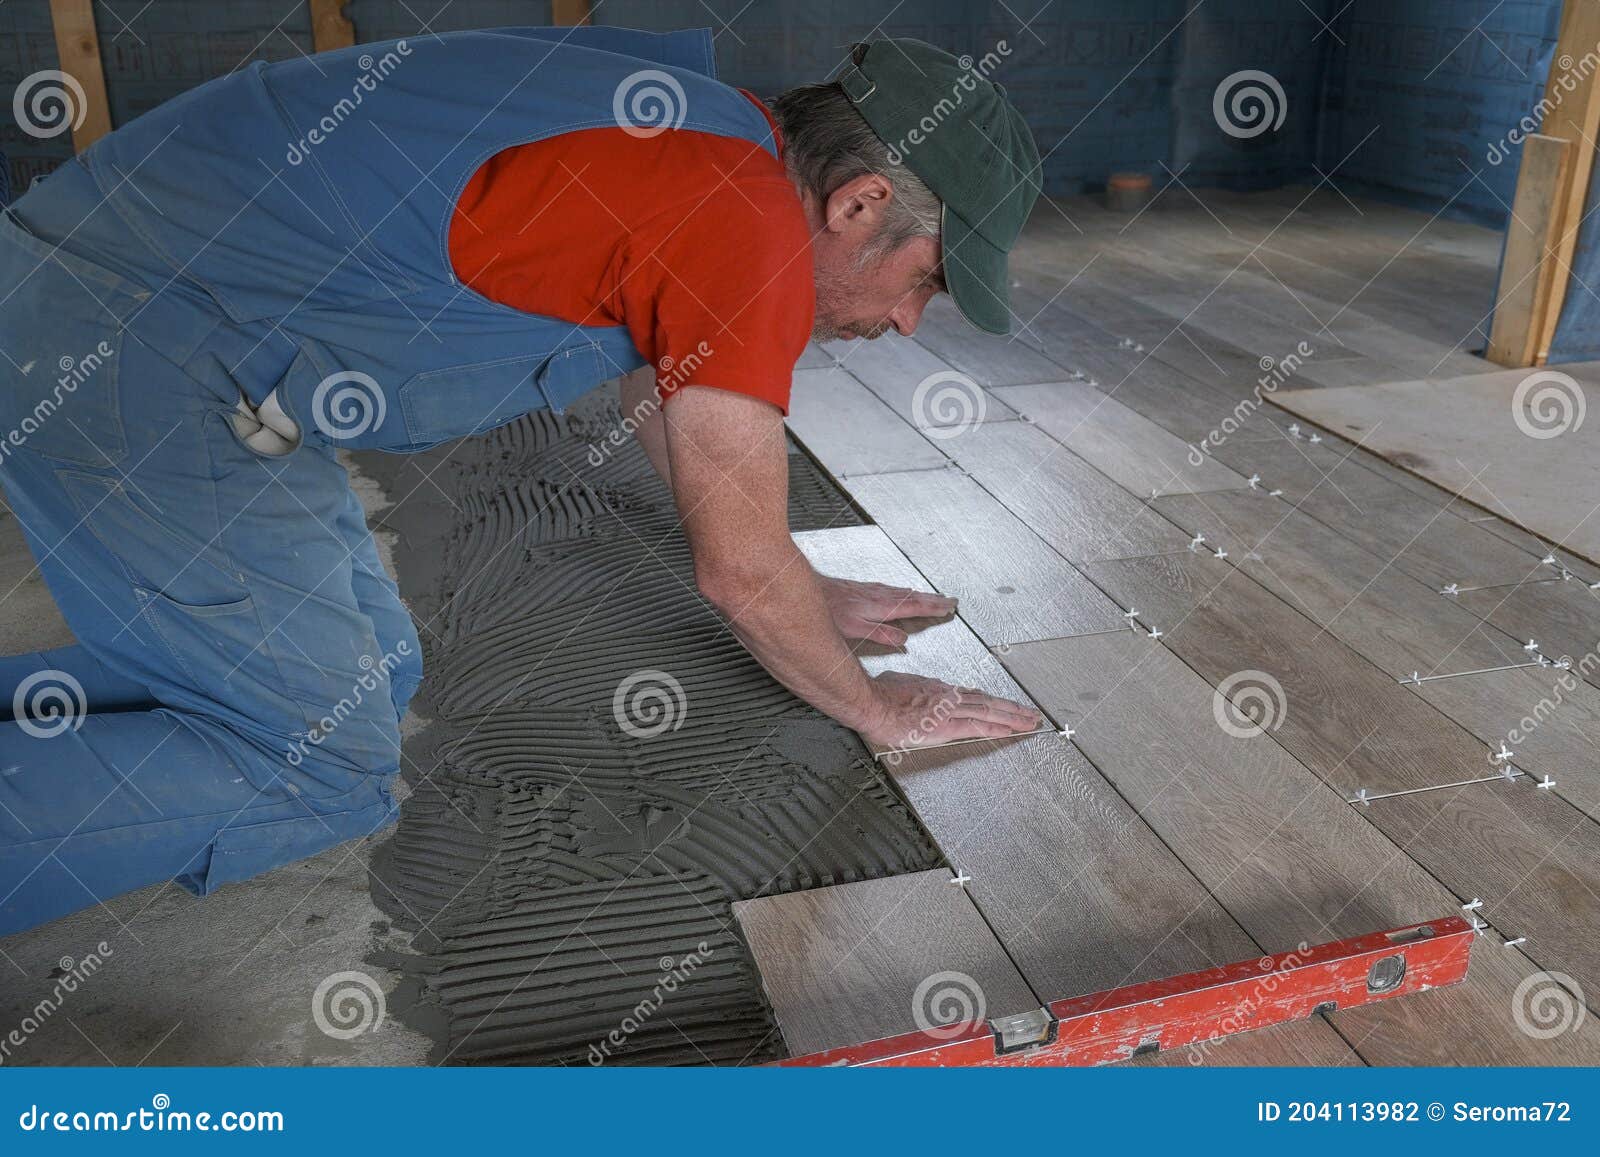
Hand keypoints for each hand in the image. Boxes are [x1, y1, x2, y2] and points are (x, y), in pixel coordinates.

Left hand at [815, 574, 956, 645]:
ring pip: (901, 591)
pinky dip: (902, 591)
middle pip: (912, 597)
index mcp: (880, 606)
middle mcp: (877, 596)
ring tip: (933, 596)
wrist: (806, 588)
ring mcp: (869, 590)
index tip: (949, 608)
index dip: (933, 608)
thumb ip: (880, 633)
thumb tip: (902, 640)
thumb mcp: (853, 628)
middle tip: (950, 601)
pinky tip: (901, 591)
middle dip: (932, 600)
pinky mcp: (860, 588)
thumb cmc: (827, 609)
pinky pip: (890, 589)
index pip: (914, 607)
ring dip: (920, 594)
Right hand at [859, 670, 1043, 749]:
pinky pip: (979, 727)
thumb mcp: (895, 682)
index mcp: (936, 689)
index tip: (999, 704)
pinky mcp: (948, 726)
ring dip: (1012, 717)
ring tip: (1029, 721)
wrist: (872, 702)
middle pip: (986, 701)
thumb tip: (906, 686)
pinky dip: (997, 728)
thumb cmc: (878, 694)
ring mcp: (950, 710)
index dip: (987, 700)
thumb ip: (907, 686)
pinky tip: (1011, 731)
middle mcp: (948, 696)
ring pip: (989, 712)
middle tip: (1028, 712)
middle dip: (1010, 708)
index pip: (968, 695)